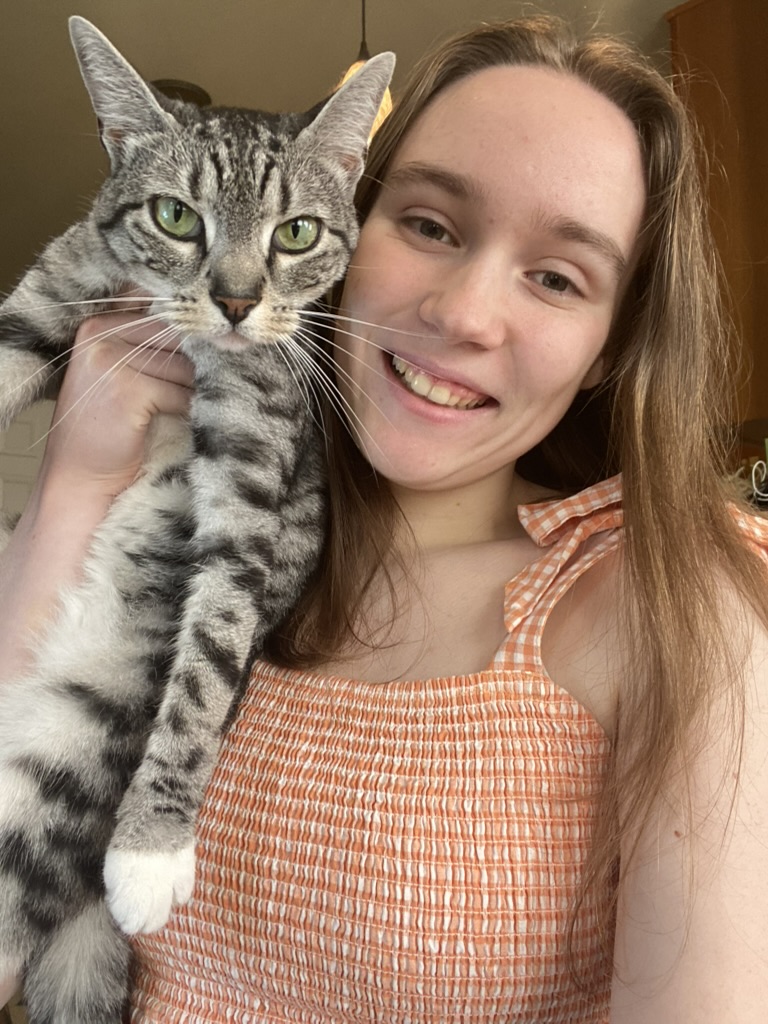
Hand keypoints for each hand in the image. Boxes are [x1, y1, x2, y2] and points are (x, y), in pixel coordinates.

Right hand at [40, 307, 193, 497]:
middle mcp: (101, 333)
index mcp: (99, 323)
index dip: (188, 337)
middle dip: (193, 368)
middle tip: (182, 395)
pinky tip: (167, 425)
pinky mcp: (128, 389)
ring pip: (185, 367)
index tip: (197, 356)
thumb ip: (156, 346)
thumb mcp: (125, 372)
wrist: (81, 476)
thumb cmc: (110, 427)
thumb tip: (222, 335)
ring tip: (166, 412)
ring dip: (190, 394)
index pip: (164, 314)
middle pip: (178, 338)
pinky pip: (181, 395)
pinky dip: (185, 414)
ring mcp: (111, 359)